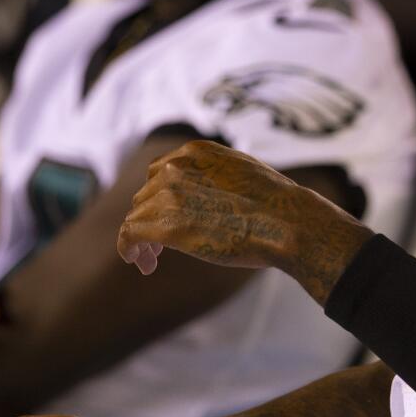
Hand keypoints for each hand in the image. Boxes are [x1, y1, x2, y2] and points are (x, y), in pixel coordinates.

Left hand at [117, 140, 372, 303]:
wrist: (287, 223)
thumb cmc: (275, 206)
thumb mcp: (242, 174)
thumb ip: (216, 178)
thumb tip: (211, 197)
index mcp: (197, 151)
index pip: (160, 170)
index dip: (158, 196)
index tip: (167, 216)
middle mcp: (176, 166)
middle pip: (145, 194)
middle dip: (150, 218)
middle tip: (160, 248)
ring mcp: (168, 194)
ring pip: (135, 215)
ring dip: (141, 238)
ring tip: (152, 260)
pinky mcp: (164, 224)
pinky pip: (128, 234)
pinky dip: (128, 248)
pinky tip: (141, 264)